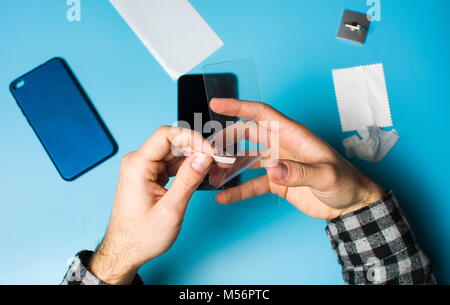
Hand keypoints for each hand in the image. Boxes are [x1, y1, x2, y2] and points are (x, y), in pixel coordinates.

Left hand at [89, 126, 213, 283]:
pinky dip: (188, 166)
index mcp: (137, 166)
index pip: (166, 135)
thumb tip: (204, 157)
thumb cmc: (141, 236)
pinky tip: (201, 172)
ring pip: (173, 152)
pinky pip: (171, 162)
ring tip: (214, 166)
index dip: (192, 138)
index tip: (210, 150)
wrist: (125, 251)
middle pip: (172, 142)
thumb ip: (188, 181)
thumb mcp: (170, 210)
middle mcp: (137, 162)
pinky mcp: (149, 174)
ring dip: (195, 157)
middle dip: (197, 148)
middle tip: (219, 159)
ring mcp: (143, 168)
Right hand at [210, 98, 384, 219]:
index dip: (239, 106)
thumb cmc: (346, 182)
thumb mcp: (326, 176)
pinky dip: (239, 189)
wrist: (352, 204)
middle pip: (247, 135)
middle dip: (227, 140)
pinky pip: (253, 183)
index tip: (217, 104)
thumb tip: (273, 169)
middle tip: (208, 150)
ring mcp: (278, 163)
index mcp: (293, 135)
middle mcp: (282, 146)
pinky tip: (226, 196)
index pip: (261, 114)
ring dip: (229, 166)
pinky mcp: (278, 181)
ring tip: (212, 176)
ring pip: (246, 159)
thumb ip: (299, 172)